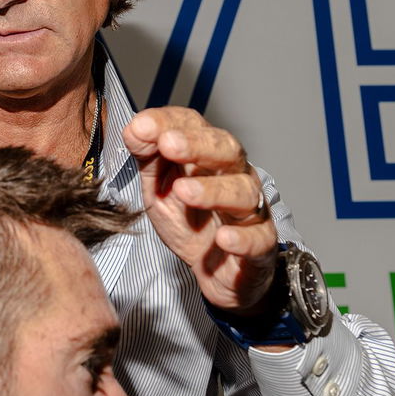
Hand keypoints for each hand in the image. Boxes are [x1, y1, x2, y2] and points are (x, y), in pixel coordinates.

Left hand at [122, 107, 277, 314]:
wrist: (217, 272)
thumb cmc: (191, 223)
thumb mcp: (159, 188)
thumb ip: (148, 159)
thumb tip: (133, 129)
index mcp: (208, 157)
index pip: (194, 127)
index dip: (168, 123)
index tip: (140, 127)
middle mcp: (234, 175)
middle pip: (225, 150)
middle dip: (196, 145)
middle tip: (168, 144)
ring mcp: (250, 209)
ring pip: (242, 192)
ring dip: (213, 190)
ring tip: (183, 192)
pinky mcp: (260, 244)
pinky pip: (257, 238)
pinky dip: (241, 238)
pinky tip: (222, 238)